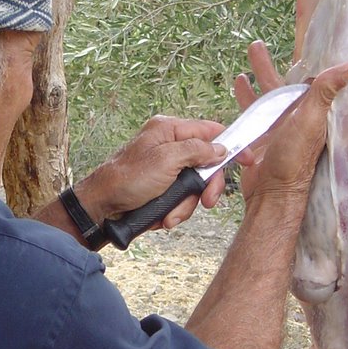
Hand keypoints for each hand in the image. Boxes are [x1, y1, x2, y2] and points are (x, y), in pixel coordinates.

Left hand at [76, 116, 235, 230]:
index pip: (210, 131)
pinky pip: (180, 201)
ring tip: (169, 214)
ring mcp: (165, 170)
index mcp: (169, 131)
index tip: (247, 160)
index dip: (230, 145)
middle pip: (206, 165)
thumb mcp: (166, 160)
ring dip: (185, 206)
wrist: (100, 207)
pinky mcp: (161, 189)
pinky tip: (162, 217)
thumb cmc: (126, 179)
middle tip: (207, 202)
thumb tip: (219, 149)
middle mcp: (169, 147)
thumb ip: (196, 150)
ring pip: (194, 188)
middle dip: (205, 188)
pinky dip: (174, 212)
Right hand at [234, 41, 347, 203]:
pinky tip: (238, 82)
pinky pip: (249, 110)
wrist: (271, 192)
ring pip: (265, 92)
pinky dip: (244, 95)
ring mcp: (275, 124)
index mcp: (309, 108)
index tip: (310, 35)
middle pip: (281, 81)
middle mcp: (293, 114)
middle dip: (270, 63)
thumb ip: (326, 92)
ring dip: (258, 74)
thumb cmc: (294, 159)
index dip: (308, 58)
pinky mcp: (258, 135)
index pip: (310, 76)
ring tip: (250, 52)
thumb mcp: (311, 121)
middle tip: (257, 43)